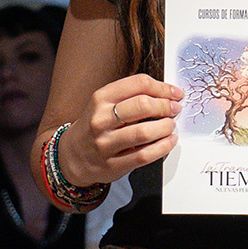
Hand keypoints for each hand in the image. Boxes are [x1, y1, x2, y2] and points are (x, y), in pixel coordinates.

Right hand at [61, 75, 184, 185]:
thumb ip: (131, 96)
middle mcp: (101, 119)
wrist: (72, 156)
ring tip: (171, 125)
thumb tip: (166, 94)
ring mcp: (106, 143)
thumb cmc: (95, 127)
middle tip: (175, 109)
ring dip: (165, 127)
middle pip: (142, 106)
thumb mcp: (104, 104)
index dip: (163, 88)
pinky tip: (169, 141)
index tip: (175, 93)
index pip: (138, 84)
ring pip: (144, 132)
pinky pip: (144, 155)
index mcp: (101, 98)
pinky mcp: (113, 165)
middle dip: (166, 106)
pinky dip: (163, 147)